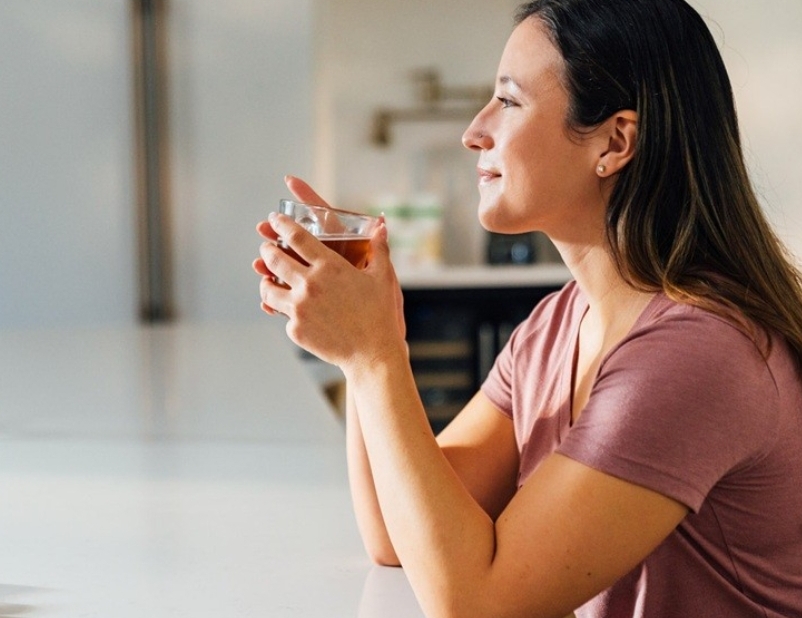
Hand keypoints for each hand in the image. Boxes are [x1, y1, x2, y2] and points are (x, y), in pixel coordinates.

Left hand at [253, 176, 405, 367]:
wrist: (372, 354)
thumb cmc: (380, 314)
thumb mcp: (382, 278)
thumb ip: (379, 249)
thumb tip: (381, 225)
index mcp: (329, 266)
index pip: (296, 237)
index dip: (282, 224)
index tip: (274, 219)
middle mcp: (309, 284)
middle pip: (274, 259)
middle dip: (267, 249)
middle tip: (267, 247)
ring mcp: (299, 308)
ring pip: (268, 288)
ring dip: (265, 280)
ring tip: (268, 278)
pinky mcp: (295, 329)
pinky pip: (282, 314)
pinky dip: (284, 309)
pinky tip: (289, 308)